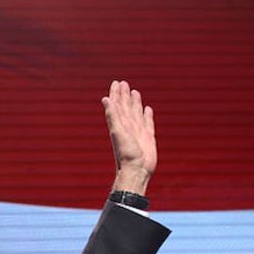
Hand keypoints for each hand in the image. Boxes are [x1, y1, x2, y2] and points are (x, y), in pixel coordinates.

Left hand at [102, 80, 156, 195]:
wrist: (137, 170)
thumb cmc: (126, 154)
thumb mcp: (118, 132)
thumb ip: (112, 116)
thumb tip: (105, 99)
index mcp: (120, 124)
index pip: (117, 105)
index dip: (116, 94)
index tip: (116, 83)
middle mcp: (129, 126)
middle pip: (126, 106)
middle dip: (124, 95)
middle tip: (123, 83)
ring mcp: (138, 132)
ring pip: (136, 113)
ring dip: (135, 102)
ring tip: (134, 92)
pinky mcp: (148, 138)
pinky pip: (148, 123)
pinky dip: (147, 115)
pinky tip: (147, 109)